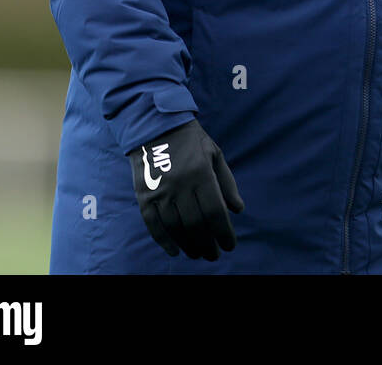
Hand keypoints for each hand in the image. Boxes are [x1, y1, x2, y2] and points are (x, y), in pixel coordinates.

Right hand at [129, 118, 244, 259]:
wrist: (154, 126)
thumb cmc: (191, 141)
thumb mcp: (215, 154)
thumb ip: (227, 182)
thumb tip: (238, 210)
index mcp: (201, 173)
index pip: (215, 212)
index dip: (224, 233)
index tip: (230, 246)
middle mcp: (180, 185)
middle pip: (196, 224)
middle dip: (208, 244)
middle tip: (214, 255)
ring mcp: (160, 192)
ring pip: (176, 228)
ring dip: (189, 245)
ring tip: (199, 253)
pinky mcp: (144, 196)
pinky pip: (154, 225)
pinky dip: (164, 241)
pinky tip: (175, 250)